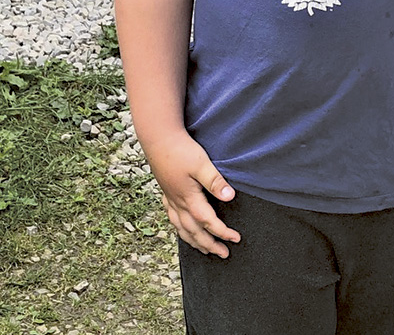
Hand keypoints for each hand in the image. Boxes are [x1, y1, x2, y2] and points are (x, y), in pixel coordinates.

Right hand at [145, 130, 240, 257]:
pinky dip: (180, 229)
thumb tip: (229, 196)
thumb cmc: (180, 150)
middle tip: (223, 254)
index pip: (207, 222)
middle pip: (193, 231)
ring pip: (181, 228)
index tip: (235, 239)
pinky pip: (172, 218)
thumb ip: (215, 180)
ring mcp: (170, 199)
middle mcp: (178, 202)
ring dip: (193, 241)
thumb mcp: (201, 163)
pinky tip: (182, 228)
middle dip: (209, 244)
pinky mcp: (166, 192)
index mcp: (188, 198)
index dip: (222, 232)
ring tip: (204, 250)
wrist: (158, 139)